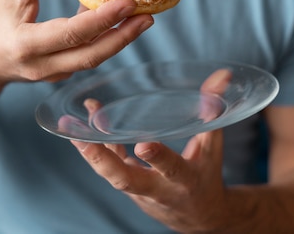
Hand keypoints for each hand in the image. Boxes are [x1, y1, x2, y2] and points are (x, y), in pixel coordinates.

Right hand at [0, 0, 153, 85]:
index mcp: (27, 44)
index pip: (72, 33)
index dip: (103, 18)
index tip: (128, 1)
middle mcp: (42, 66)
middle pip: (91, 55)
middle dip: (124, 36)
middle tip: (148, 15)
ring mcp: (53, 76)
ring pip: (93, 59)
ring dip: (120, 39)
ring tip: (143, 17)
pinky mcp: (61, 76)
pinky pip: (87, 56)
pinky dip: (104, 39)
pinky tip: (117, 21)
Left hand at [71, 69, 232, 232]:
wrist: (198, 217)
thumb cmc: (207, 176)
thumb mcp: (214, 147)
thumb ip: (214, 110)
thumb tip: (222, 75)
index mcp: (185, 180)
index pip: (172, 170)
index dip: (158, 158)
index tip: (143, 144)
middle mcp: (158, 189)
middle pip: (126, 180)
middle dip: (103, 162)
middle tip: (83, 140)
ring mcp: (139, 190)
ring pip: (111, 175)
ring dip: (90, 153)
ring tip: (71, 128)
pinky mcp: (127, 185)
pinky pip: (109, 164)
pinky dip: (95, 145)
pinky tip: (80, 124)